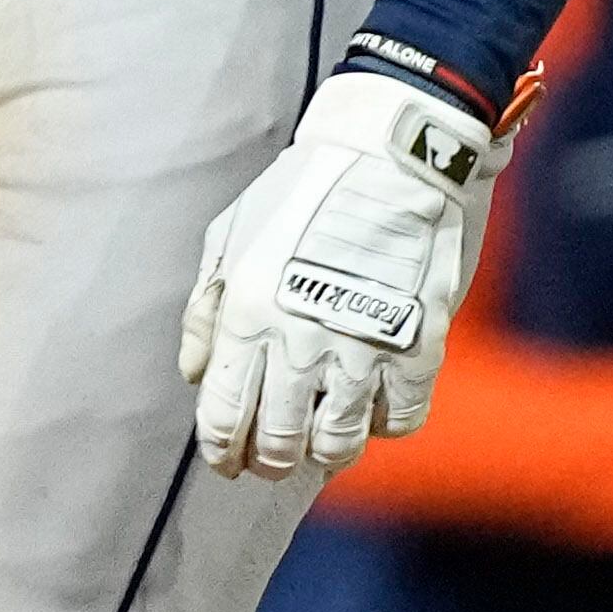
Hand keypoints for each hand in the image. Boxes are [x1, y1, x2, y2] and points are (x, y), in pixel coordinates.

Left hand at [178, 71, 502, 478]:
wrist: (391, 151)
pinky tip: (373, 403)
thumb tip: (195, 373)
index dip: (223, 450)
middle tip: (274, 456)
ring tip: (322, 438)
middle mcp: (299, 340)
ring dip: (325, 450)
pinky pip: (399, 419)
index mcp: (247, 312)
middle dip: (270, 460)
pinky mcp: (418, 345)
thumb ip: (205, 308)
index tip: (229, 458)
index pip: (224, 416)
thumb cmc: (304, 188)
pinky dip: (383, 423)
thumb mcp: (232, 233)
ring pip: (339, 443)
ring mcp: (362, 347)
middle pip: (279, 443)